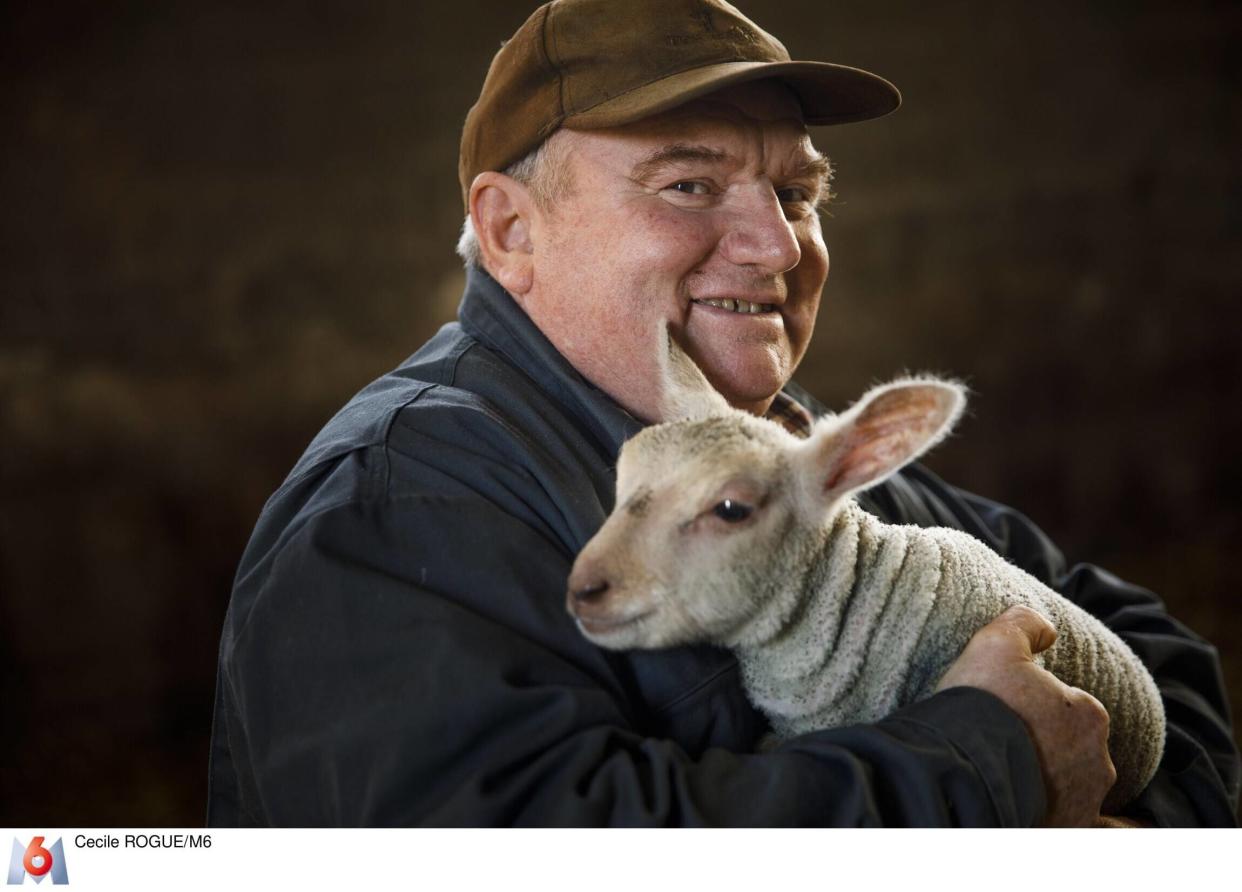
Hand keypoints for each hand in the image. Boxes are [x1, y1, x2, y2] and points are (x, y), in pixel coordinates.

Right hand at [936, 605, 1116, 826]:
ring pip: (1069, 786)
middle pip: (1071, 748)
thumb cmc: (981, 707)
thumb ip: (1024, 623)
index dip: (1033, 705)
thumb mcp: (995, 643)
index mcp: (1088, 715)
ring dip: (1046, 782)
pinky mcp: (1066, 831)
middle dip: (1046, 746)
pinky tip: (1017, 803)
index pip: (1067, 705)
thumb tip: (1046, 628)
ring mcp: (1083, 802)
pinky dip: (1045, 813)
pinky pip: (1063, 821)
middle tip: (1004, 744)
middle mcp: (1098, 762)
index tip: (1005, 711)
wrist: (962, 776)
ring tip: (1004, 776)